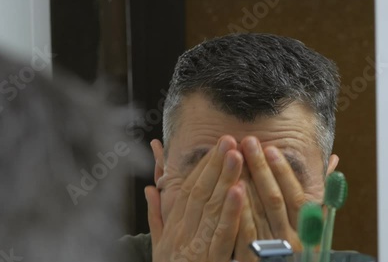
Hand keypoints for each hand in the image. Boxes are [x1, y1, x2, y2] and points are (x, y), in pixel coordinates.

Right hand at [145, 136, 244, 261]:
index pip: (188, 190)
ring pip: (211, 207)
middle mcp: (182, 231)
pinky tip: (240, 191)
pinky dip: (231, 211)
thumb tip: (149, 188)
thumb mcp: (158, 246)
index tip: (215, 148)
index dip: (202, 168)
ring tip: (236, 155)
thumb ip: (155, 216)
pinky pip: (221, 233)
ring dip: (224, 179)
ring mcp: (195, 245)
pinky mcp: (209, 260)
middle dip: (215, 164)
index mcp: (173, 227)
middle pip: (200, 192)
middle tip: (228, 139)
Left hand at [234, 136, 305, 261]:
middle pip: (274, 200)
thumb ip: (316, 193)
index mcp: (306, 230)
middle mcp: (291, 241)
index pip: (296, 196)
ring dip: (246, 182)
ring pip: (258, 213)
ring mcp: (271, 250)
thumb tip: (332, 160)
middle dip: (260, 168)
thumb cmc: (292, 246)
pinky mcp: (250, 259)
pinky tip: (230, 189)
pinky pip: (244, 233)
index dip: (283, 172)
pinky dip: (238, 210)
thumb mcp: (309, 224)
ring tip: (235, 158)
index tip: (270, 149)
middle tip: (248, 142)